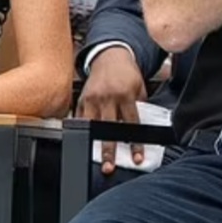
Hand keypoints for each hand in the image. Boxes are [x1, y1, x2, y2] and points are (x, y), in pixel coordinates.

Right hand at [76, 47, 147, 174]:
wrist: (110, 56)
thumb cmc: (127, 73)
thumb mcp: (140, 87)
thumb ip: (139, 106)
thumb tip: (142, 128)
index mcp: (125, 94)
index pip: (131, 124)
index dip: (135, 143)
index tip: (137, 158)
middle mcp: (107, 97)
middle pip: (108, 128)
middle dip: (109, 149)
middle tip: (110, 166)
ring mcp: (92, 99)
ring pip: (91, 126)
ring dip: (94, 144)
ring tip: (96, 160)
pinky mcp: (81, 100)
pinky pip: (79, 119)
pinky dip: (82, 131)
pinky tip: (83, 143)